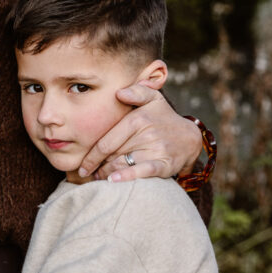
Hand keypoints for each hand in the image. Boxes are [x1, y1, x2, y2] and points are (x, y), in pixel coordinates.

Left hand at [78, 85, 203, 181]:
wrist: (189, 137)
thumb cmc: (163, 117)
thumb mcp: (152, 98)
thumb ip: (137, 91)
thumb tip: (119, 92)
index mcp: (137, 119)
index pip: (107, 141)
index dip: (92, 156)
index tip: (82, 166)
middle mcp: (146, 134)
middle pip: (112, 155)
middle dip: (97, 167)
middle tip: (87, 175)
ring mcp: (156, 149)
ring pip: (122, 164)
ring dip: (106, 174)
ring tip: (97, 179)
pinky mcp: (165, 164)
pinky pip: (143, 171)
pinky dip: (127, 176)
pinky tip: (113, 181)